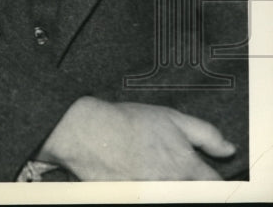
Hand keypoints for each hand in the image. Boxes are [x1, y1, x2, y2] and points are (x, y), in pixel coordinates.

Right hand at [36, 97, 235, 179]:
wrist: (88, 131)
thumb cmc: (128, 121)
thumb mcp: (171, 117)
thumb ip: (206, 134)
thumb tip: (229, 149)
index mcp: (187, 166)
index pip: (212, 183)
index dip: (208, 178)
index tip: (201, 174)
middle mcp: (173, 185)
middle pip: (190, 192)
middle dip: (182, 182)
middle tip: (162, 166)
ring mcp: (152, 195)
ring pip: (168, 194)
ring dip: (162, 185)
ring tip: (144, 167)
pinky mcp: (132, 199)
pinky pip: (145, 197)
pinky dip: (143, 189)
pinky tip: (132, 174)